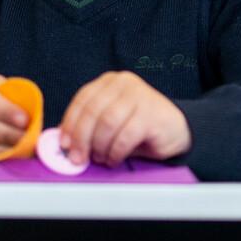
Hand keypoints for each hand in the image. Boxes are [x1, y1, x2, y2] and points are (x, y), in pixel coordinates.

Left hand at [59, 72, 191, 166]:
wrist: (176, 129)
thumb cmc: (139, 127)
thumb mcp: (111, 122)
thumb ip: (90, 127)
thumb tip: (65, 142)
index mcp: (109, 82)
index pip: (83, 99)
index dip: (70, 122)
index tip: (64, 143)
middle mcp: (124, 83)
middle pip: (93, 111)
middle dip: (81, 138)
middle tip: (78, 158)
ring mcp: (140, 96)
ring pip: (107, 122)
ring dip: (100, 146)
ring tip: (101, 158)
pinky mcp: (151, 113)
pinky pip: (125, 136)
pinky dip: (116, 151)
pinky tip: (115, 158)